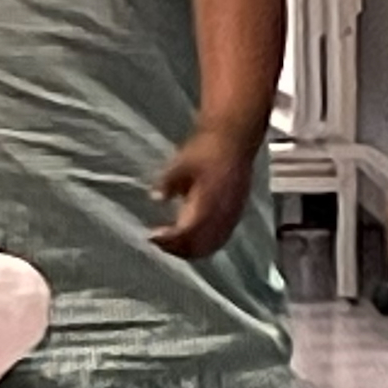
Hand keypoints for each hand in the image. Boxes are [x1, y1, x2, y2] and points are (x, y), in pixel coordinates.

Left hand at [151, 123, 256, 259]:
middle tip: (158, 242)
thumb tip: (155, 198)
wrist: (233, 137)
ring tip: (171, 243)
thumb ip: (168, 183)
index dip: (170, 240)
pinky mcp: (236, 212)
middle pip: (201, 246)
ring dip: (191, 250)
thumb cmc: (207, 148)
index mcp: (210, 202)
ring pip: (212, 245)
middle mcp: (223, 213)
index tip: (152, 237)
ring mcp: (232, 215)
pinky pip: (221, 238)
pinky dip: (205, 244)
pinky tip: (191, 238)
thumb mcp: (181, 163)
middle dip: (178, 249)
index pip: (188, 233)